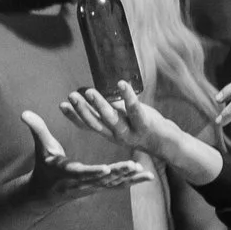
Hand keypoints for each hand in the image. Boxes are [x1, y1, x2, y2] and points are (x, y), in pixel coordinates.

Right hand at [17, 111, 150, 205]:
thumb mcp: (40, 148)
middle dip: (118, 174)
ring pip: (113, 184)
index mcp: (67, 172)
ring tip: (143, 171)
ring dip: (128, 178)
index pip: (81, 173)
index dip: (93, 172)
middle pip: (102, 179)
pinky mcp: (100, 187)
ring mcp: (92, 187)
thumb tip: (24, 112)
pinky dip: (133, 182)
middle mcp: (82, 182)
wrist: (45, 192)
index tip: (106, 169)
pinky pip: (118, 186)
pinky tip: (148, 177)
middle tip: (133, 166)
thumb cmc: (44, 166)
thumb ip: (36, 129)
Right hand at [63, 82, 204, 178]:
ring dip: (100, 106)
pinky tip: (121, 84)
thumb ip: (109, 110)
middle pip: (95, 123)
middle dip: (81, 110)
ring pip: (111, 119)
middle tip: (71, 96)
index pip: (87, 125)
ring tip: (90, 92)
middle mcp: (116, 135)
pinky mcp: (144, 126)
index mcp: (109, 133)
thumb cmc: (144, 128)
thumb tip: (93, 97)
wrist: (169, 145)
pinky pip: (135, 111)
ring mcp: (130, 132)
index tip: (62, 104)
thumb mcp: (122, 120)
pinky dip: (128, 97)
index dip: (74, 116)